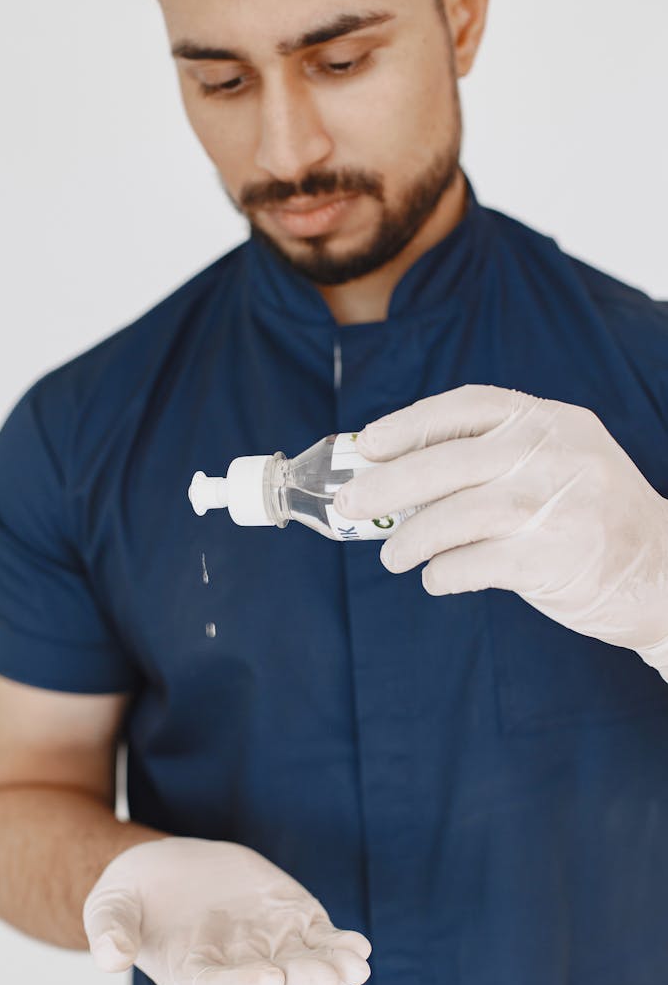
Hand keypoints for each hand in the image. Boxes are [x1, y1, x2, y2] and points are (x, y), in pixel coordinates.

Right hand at [82, 836, 371, 984]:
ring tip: (356, 966)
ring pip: (303, 962)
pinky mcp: (283, 917)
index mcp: (193, 975)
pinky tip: (359, 946)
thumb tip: (108, 959)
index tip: (271, 979)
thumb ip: (110, 934)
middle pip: (274, 981)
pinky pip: (316, 935)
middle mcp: (235, 968)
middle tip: (332, 978)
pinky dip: (337, 942)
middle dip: (303, 979)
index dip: (246, 984)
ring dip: (330, 966)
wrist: (157, 875)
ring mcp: (264, 944)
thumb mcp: (109, 910)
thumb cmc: (129, 902)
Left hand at [334, 384, 667, 676]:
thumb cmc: (590, 517)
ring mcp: (557, 505)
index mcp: (550, 421)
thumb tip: (397, 476)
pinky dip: (444, 572)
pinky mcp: (554, 558)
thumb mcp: (558, 463)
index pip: (467, 406)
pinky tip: (436, 578)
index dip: (408, 424)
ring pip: (455, 515)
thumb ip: (493, 460)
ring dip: (410, 538)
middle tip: (349, 505)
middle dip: (387, 484)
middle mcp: (553, 454)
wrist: (664, 572)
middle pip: (448, 461)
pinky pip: (475, 563)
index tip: (367, 445)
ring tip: (391, 556)